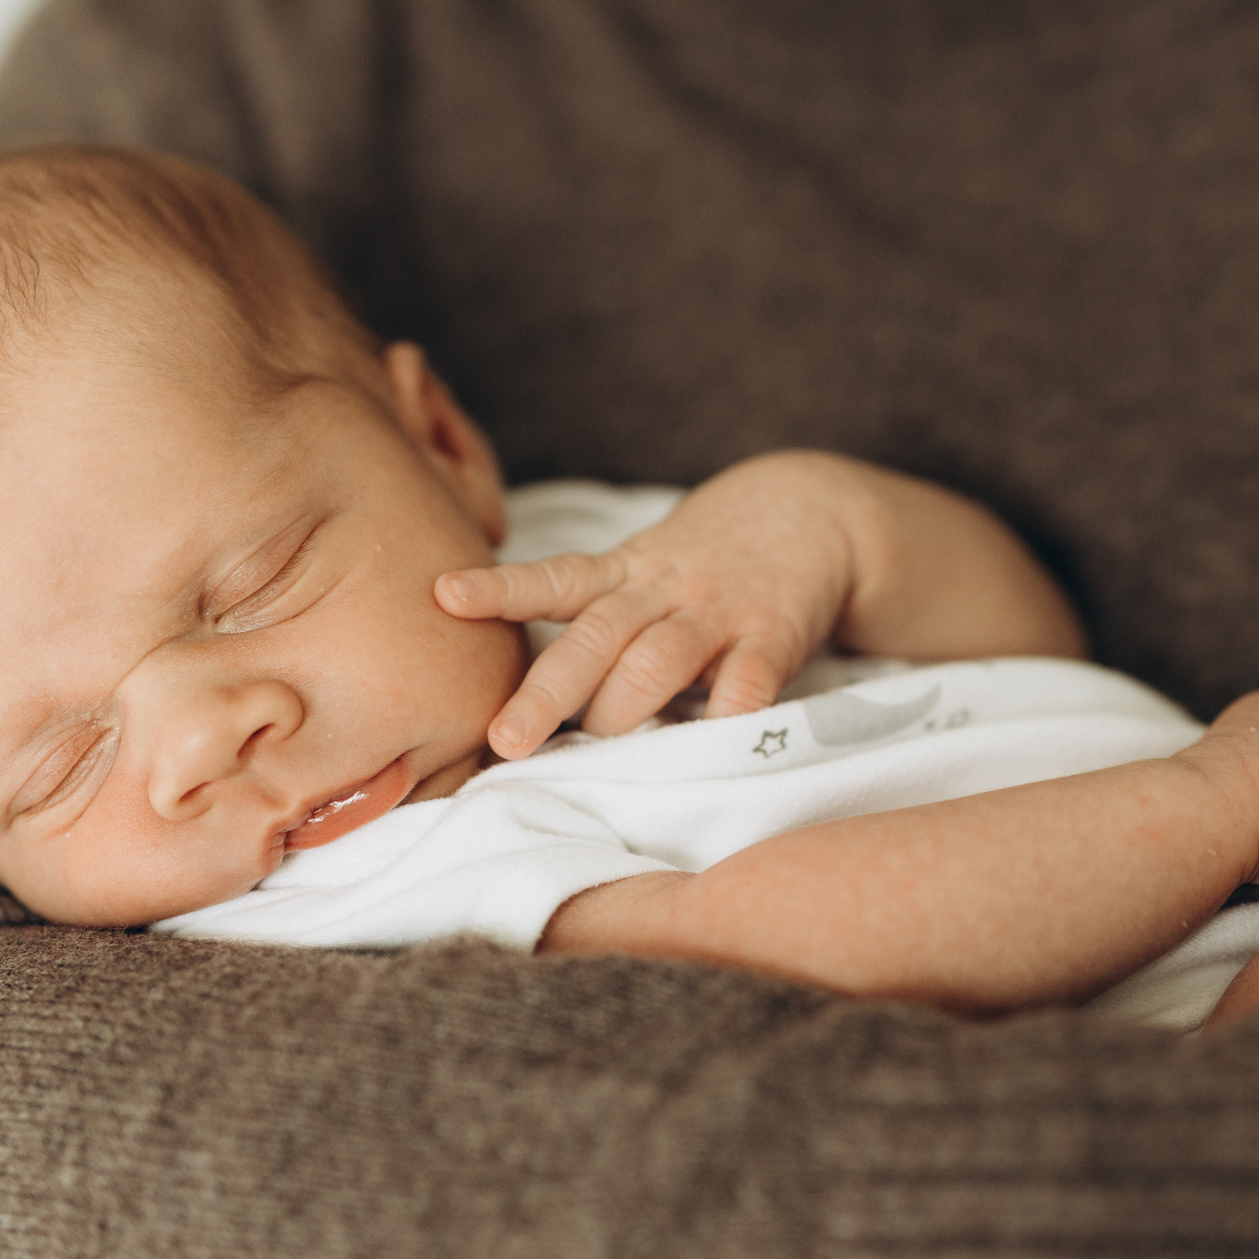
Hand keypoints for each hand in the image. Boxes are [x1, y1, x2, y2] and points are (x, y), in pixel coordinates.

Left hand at [436, 456, 859, 756]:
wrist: (813, 513)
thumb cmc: (707, 561)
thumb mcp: (644, 570)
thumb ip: (597, 623)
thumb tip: (530, 704)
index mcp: (624, 573)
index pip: (555, 578)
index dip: (501, 588)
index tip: (445, 594)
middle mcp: (662, 590)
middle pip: (596, 637)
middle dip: (549, 691)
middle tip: (507, 739)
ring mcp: (718, 613)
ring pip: (658, 660)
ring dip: (623, 707)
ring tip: (596, 746)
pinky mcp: (773, 636)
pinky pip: (747, 682)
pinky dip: (723, 717)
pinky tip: (700, 746)